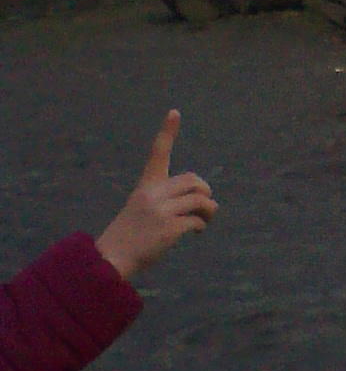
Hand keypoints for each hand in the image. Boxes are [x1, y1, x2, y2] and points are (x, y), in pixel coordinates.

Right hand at [97, 111, 217, 282]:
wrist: (111, 258)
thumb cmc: (130, 234)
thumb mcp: (141, 207)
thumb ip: (166, 199)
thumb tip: (206, 202)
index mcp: (145, 185)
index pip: (157, 153)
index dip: (167, 131)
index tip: (175, 112)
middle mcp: (153, 194)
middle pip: (194, 181)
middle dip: (206, 192)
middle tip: (205, 206)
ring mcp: (161, 211)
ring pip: (201, 200)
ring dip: (209, 210)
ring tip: (204, 219)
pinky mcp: (169, 228)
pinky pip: (198, 220)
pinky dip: (201, 226)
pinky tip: (195, 232)